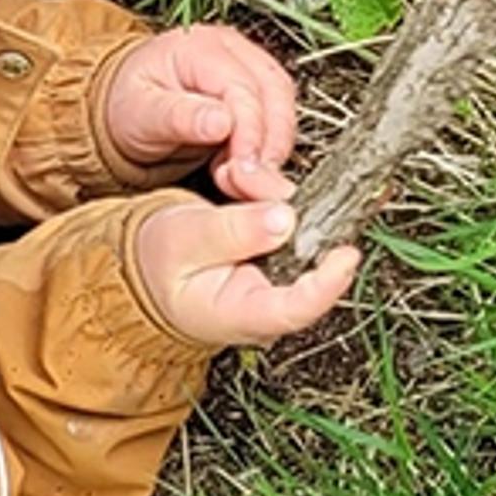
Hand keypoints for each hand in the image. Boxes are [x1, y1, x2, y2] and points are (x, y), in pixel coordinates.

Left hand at [105, 27, 300, 199]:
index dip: (250, 133)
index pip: (243, 89)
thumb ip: (180, 118)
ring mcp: (246, 65)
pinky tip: (251, 167)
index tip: (243, 170)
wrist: (122, 107)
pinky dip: (272, 144)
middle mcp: (229, 49)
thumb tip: (222, 123)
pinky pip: (279, 115)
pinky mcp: (255, 88)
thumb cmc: (127, 107)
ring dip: (275, 145)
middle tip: (253, 181)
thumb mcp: (141, 115)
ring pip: (283, 104)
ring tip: (250, 178)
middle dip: (269, 142)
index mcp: (198, 47)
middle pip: (274, 93)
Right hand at [134, 198, 361, 349]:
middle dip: (301, 221)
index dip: (328, 284)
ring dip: (287, 205)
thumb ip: (232, 230)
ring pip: (307, 244)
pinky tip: (253, 187)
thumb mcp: (183, 238)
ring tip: (239, 182)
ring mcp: (278, 285)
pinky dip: (283, 204)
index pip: (295, 310)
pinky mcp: (283, 263)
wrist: (150, 261)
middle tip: (265, 186)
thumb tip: (284, 218)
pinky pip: (299, 232)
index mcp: (239, 313)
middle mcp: (268, 305)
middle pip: (311, 272)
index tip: (346, 254)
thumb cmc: (160, 261)